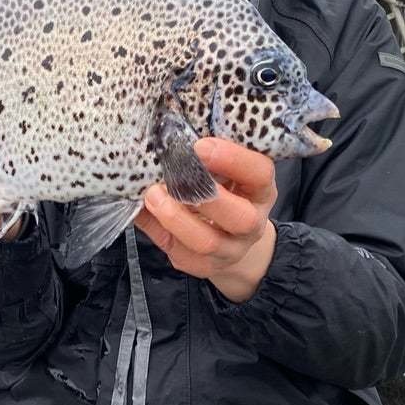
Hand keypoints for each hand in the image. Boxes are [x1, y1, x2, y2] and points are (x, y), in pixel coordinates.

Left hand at [135, 138, 277, 301]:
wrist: (231, 239)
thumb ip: (207, 160)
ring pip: (206, 242)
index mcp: (261, 192)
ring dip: (175, 218)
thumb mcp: (227, 173)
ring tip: (152, 195)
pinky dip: (157, 230)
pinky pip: (179, 253)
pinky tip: (144, 211)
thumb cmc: (225, 192)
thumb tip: (167, 138)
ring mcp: (229, 250)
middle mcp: (251, 225)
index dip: (233, 159)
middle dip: (206, 196)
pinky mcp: (202, 266)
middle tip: (173, 174)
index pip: (260, 174)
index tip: (200, 146)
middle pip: (240, 218)